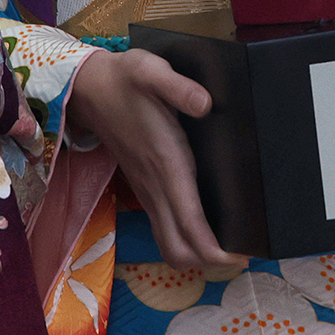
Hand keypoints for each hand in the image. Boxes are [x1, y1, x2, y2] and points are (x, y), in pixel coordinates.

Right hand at [66, 48, 233, 269]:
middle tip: (243, 254)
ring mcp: (148, 191)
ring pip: (169, 245)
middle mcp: (155, 186)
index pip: (191, 225)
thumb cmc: (126, 80)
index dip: (216, 250)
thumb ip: (178, 87)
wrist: (91, 87)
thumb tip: (206, 104)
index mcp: (166, 165)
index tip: (243, 256)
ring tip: (230, 248)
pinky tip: (207, 229)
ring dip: (197, 256)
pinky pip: (164, 229)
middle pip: (179, 249)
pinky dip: (186, 240)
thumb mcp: (152, 71)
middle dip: (210, 262)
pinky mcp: (145, 188)